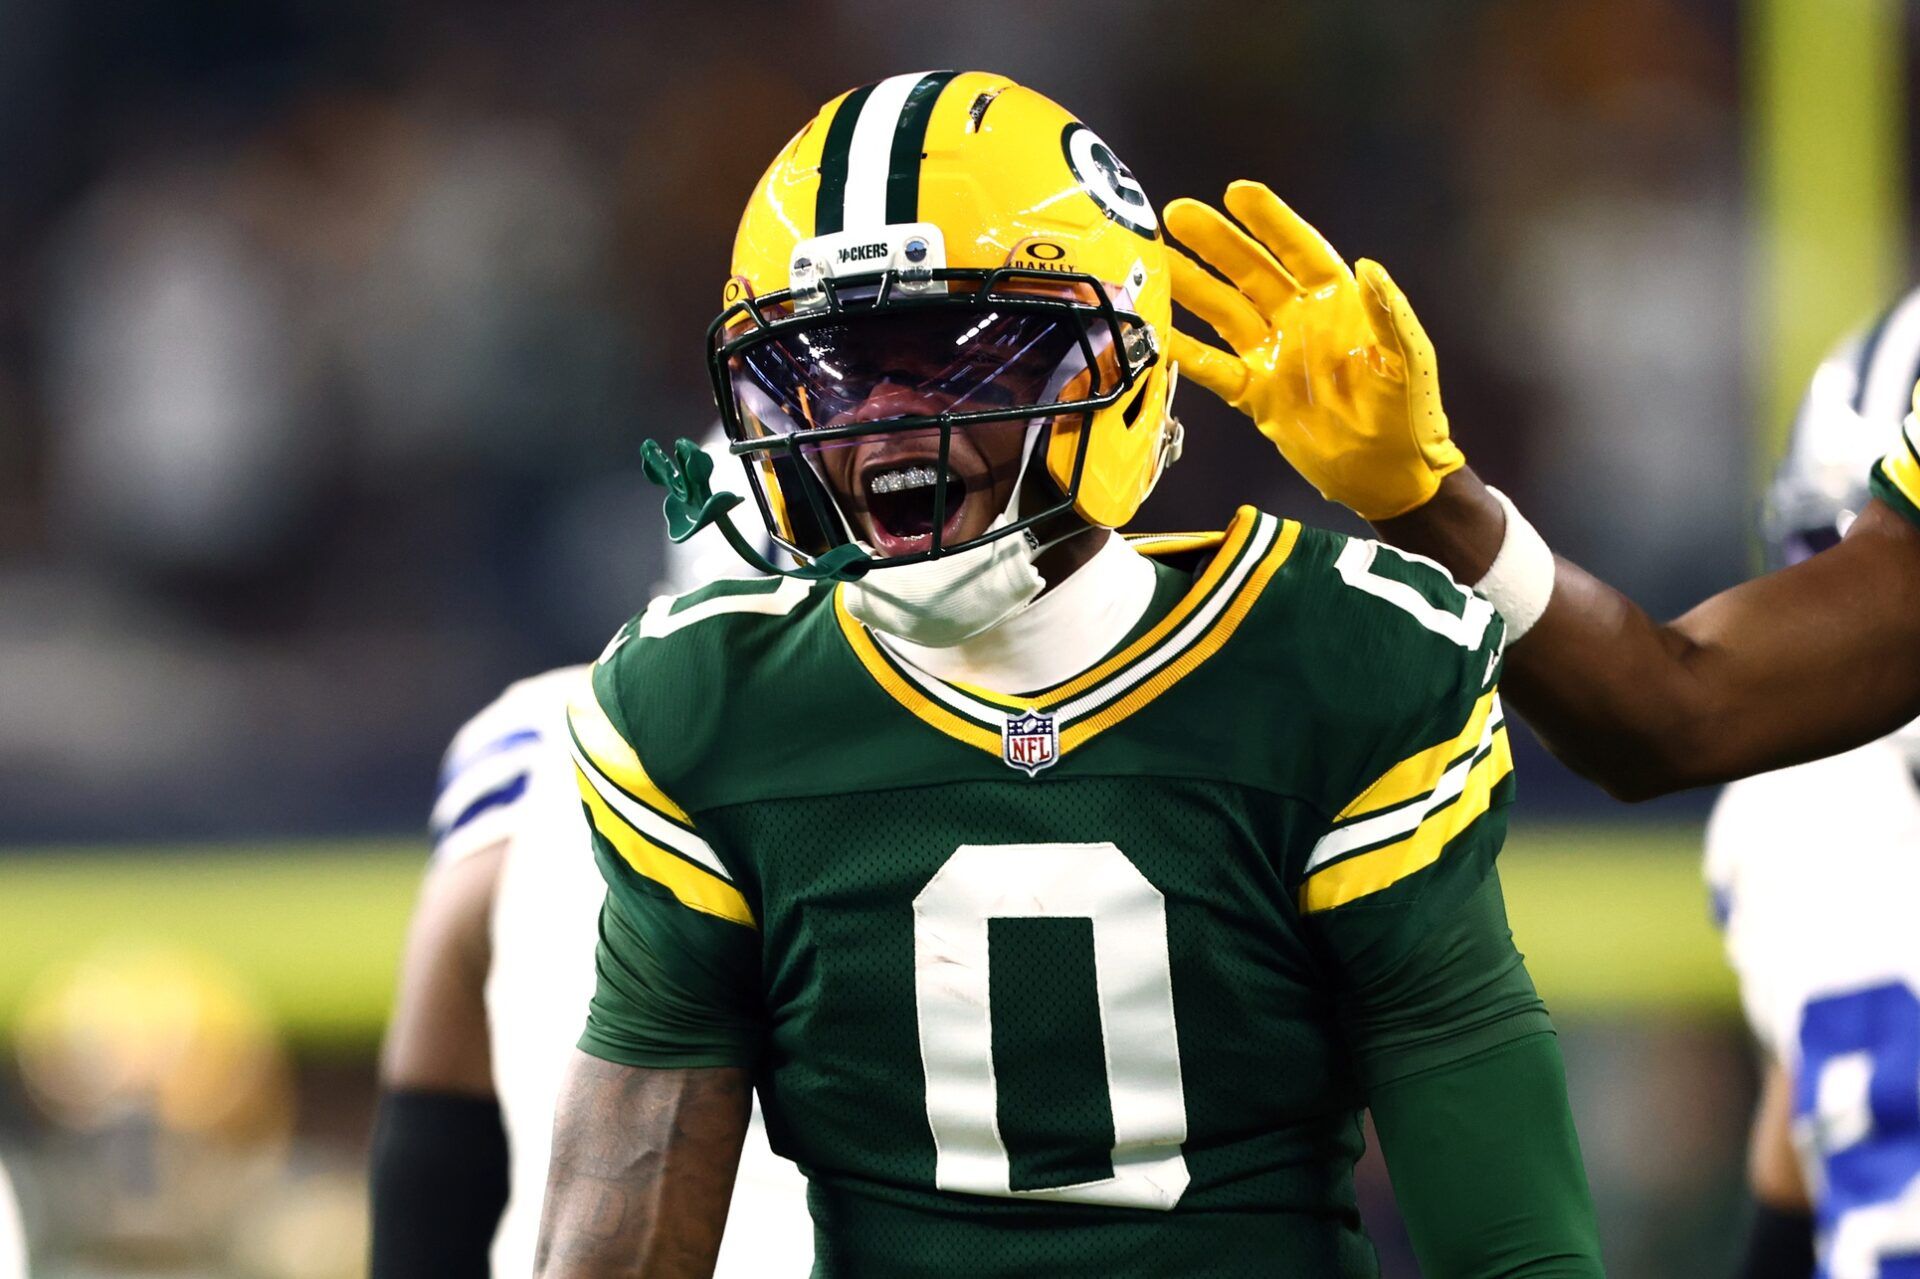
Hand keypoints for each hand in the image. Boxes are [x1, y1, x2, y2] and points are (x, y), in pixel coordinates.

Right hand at [1163, 181, 1463, 520]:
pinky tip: (1159, 335)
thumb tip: (1368, 267)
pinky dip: (1187, 353)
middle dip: (1215, 241)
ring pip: (1224, 311)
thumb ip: (1391, 314)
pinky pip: (1215, 368)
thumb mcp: (1409, 362)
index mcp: (1339, 304)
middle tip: (1176, 214)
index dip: (1269, 221)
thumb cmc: (1410, 416)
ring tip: (1157, 263)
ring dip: (1191, 287)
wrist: (1391, 476)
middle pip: (1251, 272)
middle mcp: (1300, 321)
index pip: (1299, 251)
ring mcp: (1275, 357)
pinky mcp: (1257, 395)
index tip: (1237, 192)